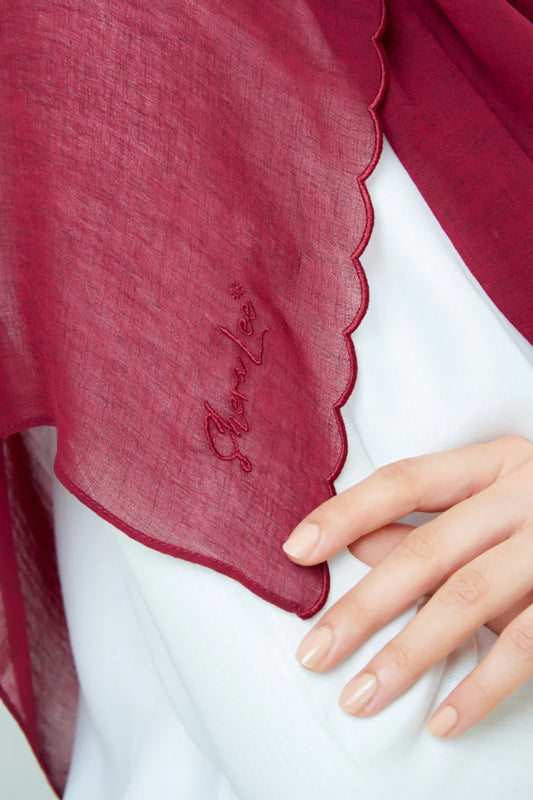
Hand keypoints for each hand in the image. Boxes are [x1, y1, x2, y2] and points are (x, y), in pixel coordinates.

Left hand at [281, 435, 532, 737]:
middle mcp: (525, 496)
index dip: (345, 513)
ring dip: (409, 655)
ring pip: (469, 601)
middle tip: (313, 653)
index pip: (404, 481)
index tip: (293, 550)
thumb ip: (433, 519)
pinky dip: (481, 687)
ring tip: (359, 697)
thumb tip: (357, 542)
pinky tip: (440, 720)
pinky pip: (527, 646)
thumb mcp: (497, 496)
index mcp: (495, 462)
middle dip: (364, 607)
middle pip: (428, 551)